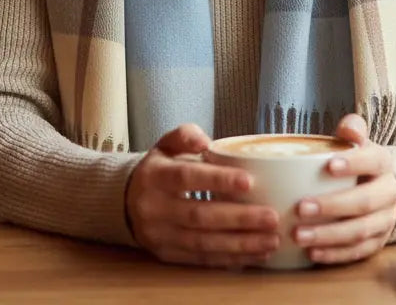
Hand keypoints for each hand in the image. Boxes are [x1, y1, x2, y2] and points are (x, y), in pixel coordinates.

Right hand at [125, 124, 279, 267]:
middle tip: (271, 217)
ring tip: (270, 240)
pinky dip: (229, 259)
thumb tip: (206, 141)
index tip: (249, 182)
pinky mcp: (167, 255)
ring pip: (203, 243)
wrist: (124, 201)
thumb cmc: (158, 169)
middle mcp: (155, 208)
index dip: (218, 181)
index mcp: (155, 176)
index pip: (187, 177)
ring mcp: (160, 235)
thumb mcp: (166, 144)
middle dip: (238, 218)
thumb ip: (185, 135)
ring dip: (240, 244)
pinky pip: (200, 260)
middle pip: (199, 215)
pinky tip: (254, 255)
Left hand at [292, 113, 395, 264]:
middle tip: (301, 207)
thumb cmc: (358, 161)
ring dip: (329, 235)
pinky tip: (311, 253)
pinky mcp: (378, 242)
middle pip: (365, 202)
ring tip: (299, 235)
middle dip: (333, 206)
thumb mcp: (358, 141)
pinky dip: (335, 254)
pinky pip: (358, 252)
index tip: (328, 166)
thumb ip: (352, 130)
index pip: (373, 160)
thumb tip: (348, 129)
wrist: (382, 186)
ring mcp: (386, 220)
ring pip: (360, 231)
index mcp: (383, 163)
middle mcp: (389, 192)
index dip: (353, 163)